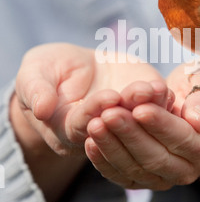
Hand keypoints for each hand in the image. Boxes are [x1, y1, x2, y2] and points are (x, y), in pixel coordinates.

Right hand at [10, 42, 163, 201]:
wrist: (71, 68)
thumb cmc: (46, 72)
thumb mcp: (33, 76)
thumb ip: (35, 91)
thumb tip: (41, 110)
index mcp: (66, 130)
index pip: (80, 126)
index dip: (94, 111)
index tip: (108, 96)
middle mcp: (98, 134)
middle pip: (113, 129)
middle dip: (126, 112)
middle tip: (136, 94)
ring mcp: (122, 122)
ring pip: (137, 122)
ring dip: (147, 106)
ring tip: (152, 89)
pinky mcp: (140, 108)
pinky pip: (153, 110)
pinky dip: (160, 100)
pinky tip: (164, 88)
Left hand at [85, 62, 199, 201]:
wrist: (196, 104)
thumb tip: (196, 122)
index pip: (183, 139)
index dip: (160, 125)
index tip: (139, 108)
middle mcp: (190, 171)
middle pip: (156, 157)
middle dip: (130, 135)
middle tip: (109, 113)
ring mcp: (165, 178)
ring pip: (136, 169)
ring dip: (112, 147)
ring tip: (95, 124)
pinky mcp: (144, 179)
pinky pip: (122, 175)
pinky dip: (104, 161)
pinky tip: (90, 142)